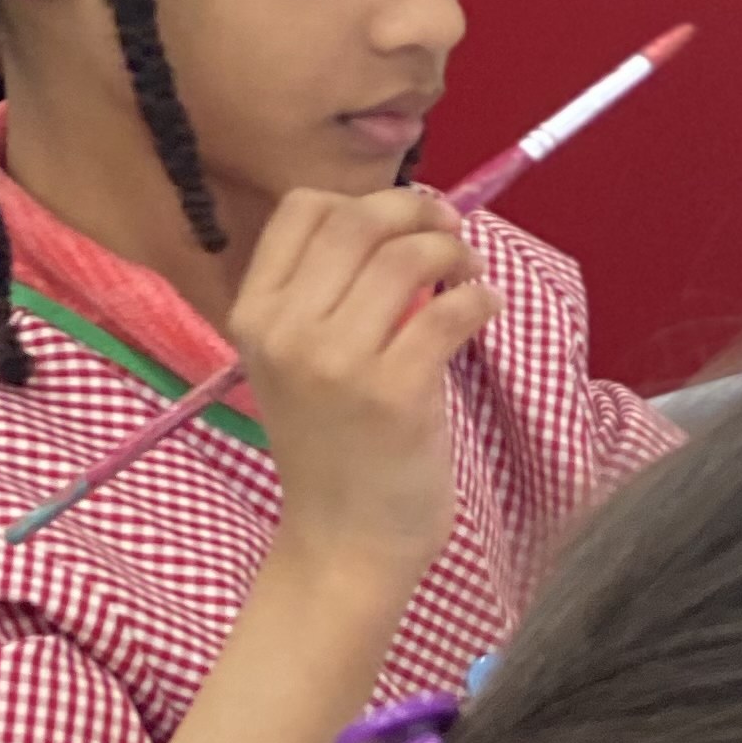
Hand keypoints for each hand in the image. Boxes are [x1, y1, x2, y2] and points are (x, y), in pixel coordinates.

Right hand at [233, 186, 494, 587]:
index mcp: (255, 313)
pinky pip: (449, 310)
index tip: (406, 220)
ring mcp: (338, 360)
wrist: (343, 541)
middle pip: (360, 221)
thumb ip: (327, 300)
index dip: (364, 200)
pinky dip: (480, 298)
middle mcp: (287, 328)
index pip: (303, 210)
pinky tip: (486, 308)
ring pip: (408, 257)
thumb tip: (400, 229)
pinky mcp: (395, 391)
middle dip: (420, 213)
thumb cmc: (332, 452)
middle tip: (454, 235)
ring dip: (456, 253)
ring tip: (472, 274)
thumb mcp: (298, 366)